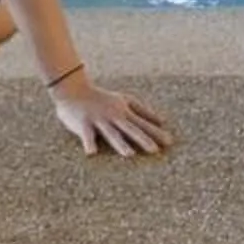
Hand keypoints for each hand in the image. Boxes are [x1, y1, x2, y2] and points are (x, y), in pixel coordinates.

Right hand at [50, 75, 172, 156]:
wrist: (73, 88)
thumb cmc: (101, 98)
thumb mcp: (124, 100)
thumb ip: (143, 110)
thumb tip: (163, 120)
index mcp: (124, 112)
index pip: (142, 123)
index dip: (156, 132)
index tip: (170, 142)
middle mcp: (113, 116)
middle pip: (130, 129)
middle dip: (143, 139)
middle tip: (156, 151)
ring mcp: (98, 120)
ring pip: (111, 133)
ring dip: (120, 144)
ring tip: (130, 155)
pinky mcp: (83, 124)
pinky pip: (86, 135)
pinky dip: (89, 143)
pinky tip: (92, 153)